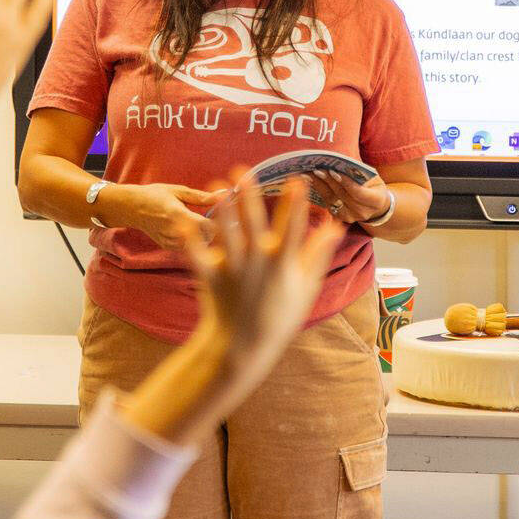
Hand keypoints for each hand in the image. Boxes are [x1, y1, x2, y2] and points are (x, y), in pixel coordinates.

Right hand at [104, 182, 219, 251]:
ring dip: (204, 236)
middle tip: (213, 218)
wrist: (132, 208)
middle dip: (213, 230)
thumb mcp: (179, 191)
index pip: (207, 227)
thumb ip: (202, 196)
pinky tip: (189, 229)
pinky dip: (193, 240)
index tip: (220, 214)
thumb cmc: (155, 195)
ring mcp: (170, 242)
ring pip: (199, 246)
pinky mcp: (168, 247)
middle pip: (206, 239)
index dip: (217, 222)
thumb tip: (224, 194)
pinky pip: (189, 248)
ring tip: (200, 222)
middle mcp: (173, 232)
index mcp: (177, 214)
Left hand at [183, 177, 342, 375]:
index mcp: (282, 263)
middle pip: (254, 224)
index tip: (297, 179)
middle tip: (244, 171)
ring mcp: (234, 270)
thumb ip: (318, 254)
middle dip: (250, 197)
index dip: (295, 203)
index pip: (292, 227)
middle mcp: (258, 263)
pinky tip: (183, 222)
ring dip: (222, 210)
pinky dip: (190, 241)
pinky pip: (199, 257)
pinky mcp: (211, 278)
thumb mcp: (306, 286)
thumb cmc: (279, 316)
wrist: (244, 347)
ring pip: (227, 235)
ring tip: (217, 186)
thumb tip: (335, 227)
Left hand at [307, 170, 392, 226]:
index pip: (358, 192)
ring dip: (318, 185)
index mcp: (375, 201)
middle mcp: (362, 212)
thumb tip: (339, 161)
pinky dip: (318, 190)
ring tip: (307, 173)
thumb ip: (359, 172)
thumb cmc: (373, 186)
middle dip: (328, 180)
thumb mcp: (373, 177)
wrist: (375, 207)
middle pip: (342, 195)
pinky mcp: (339, 217)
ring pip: (331, 199)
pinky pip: (326, 202)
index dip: (345, 182)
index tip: (333, 170)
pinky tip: (309, 181)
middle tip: (315, 168)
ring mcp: (350, 217)